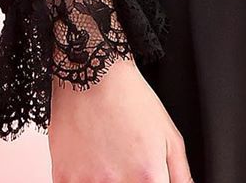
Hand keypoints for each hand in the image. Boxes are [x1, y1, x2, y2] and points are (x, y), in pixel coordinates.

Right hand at [49, 56, 193, 182]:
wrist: (93, 73)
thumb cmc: (131, 99)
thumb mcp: (170, 135)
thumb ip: (181, 176)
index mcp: (149, 178)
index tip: (146, 181)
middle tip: (126, 168)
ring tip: (109, 162)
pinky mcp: (63, 179)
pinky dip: (85, 181)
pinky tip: (91, 166)